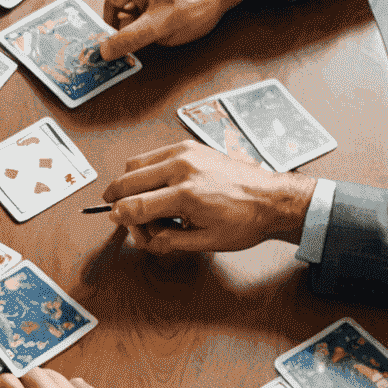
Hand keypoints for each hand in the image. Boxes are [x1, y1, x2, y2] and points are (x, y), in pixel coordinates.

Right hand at [97, 0, 254, 60]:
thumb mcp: (161, 27)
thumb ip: (130, 39)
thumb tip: (107, 50)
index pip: (111, 5)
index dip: (113, 25)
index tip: (118, 41)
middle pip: (125, 5)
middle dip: (135, 23)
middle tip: (151, 32)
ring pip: (141, 4)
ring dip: (149, 18)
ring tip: (169, 23)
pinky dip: (160, 11)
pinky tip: (177, 15)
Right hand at [103, 140, 316, 254]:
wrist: (272, 199)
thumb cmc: (246, 219)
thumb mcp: (207, 241)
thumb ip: (169, 240)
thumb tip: (145, 237)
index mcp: (187, 194)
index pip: (136, 205)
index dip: (120, 216)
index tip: (115, 219)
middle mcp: (183, 169)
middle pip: (128, 180)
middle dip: (117, 198)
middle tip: (119, 211)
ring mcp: (185, 153)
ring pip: (136, 164)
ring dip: (129, 182)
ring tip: (141, 201)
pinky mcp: (189, 146)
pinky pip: (153, 155)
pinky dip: (146, 170)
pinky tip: (156, 186)